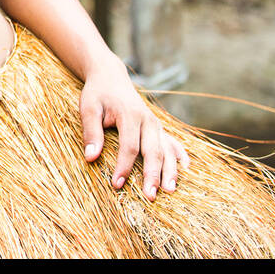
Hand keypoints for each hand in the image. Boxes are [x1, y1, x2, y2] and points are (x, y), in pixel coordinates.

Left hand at [80, 56, 189, 199]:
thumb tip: (90, 157)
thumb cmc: (97, 94)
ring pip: (167, 150)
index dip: (124, 167)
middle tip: (150, 197)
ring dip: (170, 171)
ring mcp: (156, 124)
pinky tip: (186, 170)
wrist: (110, 77)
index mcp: (130, 115)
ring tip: (170, 191)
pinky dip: (180, 156)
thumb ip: (91, 132)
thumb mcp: (88, 108)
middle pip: (153, 151)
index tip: (116, 184)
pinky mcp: (158, 127)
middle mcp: (148, 121)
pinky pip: (173, 142)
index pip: (129, 147)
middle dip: (152, 175)